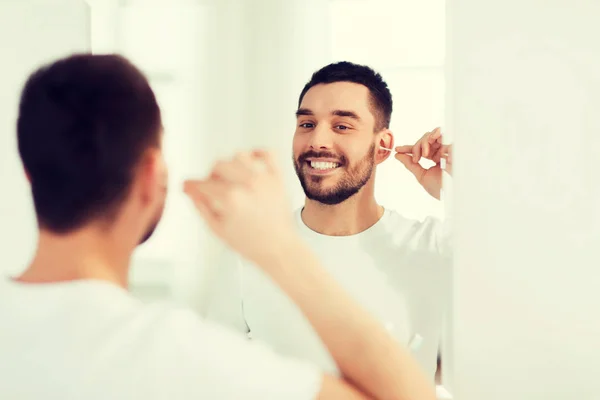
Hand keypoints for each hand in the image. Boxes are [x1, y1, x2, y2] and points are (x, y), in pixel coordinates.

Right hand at [183, 150, 297, 266]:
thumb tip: (189, 190)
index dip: (191, 185)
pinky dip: (257, 154)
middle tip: (212, 186)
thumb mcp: (217, 229)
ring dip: (231, 164)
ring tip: (231, 177)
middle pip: (219, 165)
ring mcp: (264, 179)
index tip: (189, 185)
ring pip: (239, 155)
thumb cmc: (251, 243)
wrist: (279, 248)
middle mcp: (247, 184)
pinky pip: (267, 153)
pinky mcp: (277, 178)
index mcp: (231, 198)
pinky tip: (250, 164)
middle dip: (211, 175)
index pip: (203, 183)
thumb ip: (201, 206)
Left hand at [394, 127, 451, 199]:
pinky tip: (432, 143)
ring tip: (424, 153)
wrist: (454, 192)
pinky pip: (442, 134)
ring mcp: (447, 148)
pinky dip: (435, 135)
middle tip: (417, 159)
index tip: (397, 150)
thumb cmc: (440, 188)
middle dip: (416, 147)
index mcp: (434, 158)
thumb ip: (410, 164)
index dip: (407, 148)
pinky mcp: (454, 145)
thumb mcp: (422, 176)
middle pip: (423, 140)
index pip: (419, 149)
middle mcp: (441, 151)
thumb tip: (397, 155)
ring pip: (431, 136)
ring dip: (424, 142)